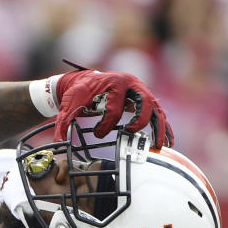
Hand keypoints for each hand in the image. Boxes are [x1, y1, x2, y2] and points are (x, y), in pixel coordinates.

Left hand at [54, 62, 171, 148]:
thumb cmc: (80, 90)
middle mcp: (132, 84)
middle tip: (130, 134)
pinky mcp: (144, 99)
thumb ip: (65, 120)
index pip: (115, 107)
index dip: (106, 124)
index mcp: (114, 82)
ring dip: (159, 127)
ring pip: (156, 108)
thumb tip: (59, 139)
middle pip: (144, 102)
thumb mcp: (71, 102)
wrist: (86, 81)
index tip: (97, 134)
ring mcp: (141, 91)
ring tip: (159, 145)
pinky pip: (158, 113)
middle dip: (139, 120)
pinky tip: (168, 140)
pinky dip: (163, 126)